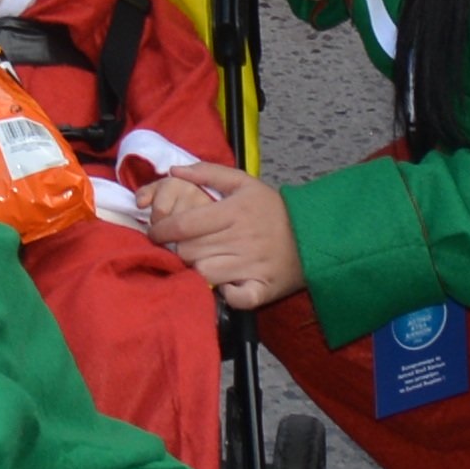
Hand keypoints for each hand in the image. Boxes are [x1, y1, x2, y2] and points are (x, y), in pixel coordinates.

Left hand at [140, 161, 306, 315]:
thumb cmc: (272, 208)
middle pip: (189, 250)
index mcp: (233, 212)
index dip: (161, 229)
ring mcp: (252, 266)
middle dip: (176, 248)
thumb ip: (207, 172)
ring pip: (204, 272)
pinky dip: (225, 294)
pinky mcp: (262, 289)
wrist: (314, 234)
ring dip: (195, 267)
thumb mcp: (243, 182)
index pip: (184, 224)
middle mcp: (241, 239)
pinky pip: (234, 298)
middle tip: (177, 245)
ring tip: (199, 260)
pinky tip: (224, 283)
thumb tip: (173, 170)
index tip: (154, 232)